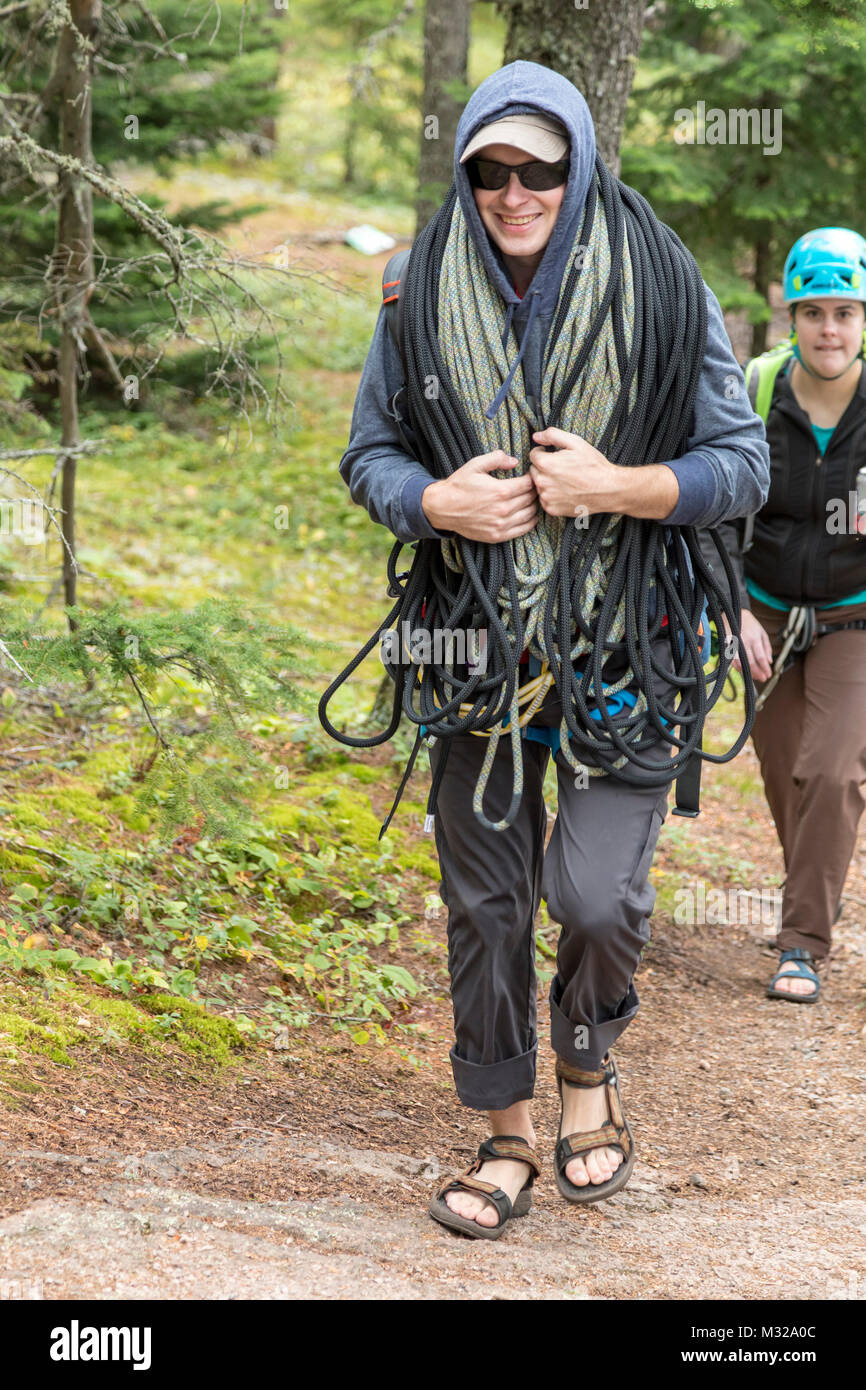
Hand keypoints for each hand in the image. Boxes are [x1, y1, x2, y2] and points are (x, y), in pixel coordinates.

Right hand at [421, 449, 538, 542]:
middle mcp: (504, 509)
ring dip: (534, 505)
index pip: (529, 484)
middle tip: (533, 486)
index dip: (532, 478)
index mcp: (501, 490)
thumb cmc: (459, 485)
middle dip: (534, 490)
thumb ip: (497, 459)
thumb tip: (515, 461)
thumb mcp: (475, 465)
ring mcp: (501, 524)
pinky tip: (529, 514)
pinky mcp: (498, 536)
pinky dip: (530, 521)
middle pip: (531, 498)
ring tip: (531, 499)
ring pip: (530, 514)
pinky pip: (523, 529)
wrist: (442, 508)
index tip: (530, 476)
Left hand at [527, 427, 622, 518]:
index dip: (543, 452)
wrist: (609, 489)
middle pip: (533, 471)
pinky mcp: (552, 509)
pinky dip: (551, 495)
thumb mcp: (576, 443)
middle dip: (543, 467)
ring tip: (565, 480)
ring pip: (538, 486)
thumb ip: (553, 435)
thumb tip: (536, 436)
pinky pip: (545, 499)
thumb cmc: (594, 466)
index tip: (552, 454)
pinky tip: (565, 491)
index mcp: (546, 464)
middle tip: (561, 467)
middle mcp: (543, 482)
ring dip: (546, 482)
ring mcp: (547, 497)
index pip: (533, 455)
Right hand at [722, 609, 772, 681]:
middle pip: (751, 662)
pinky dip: (738, 667)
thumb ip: (767, 647)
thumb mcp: (762, 632)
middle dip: (758, 672)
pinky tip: (743, 670)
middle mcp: (744, 642)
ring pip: (740, 663)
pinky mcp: (727, 646)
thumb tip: (769, 661)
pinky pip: (732, 660)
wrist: (734, 614)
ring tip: (755, 677)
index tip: (769, 674)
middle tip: (763, 678)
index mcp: (755, 638)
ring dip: (748, 672)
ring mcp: (734, 644)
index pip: (761, 657)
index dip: (765, 668)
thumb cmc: (750, 624)